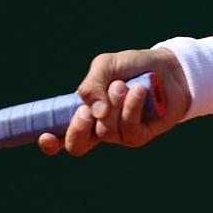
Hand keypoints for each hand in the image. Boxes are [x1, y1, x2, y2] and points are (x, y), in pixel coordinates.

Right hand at [37, 48, 186, 156]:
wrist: (167, 67)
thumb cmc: (132, 67)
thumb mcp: (105, 67)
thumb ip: (92, 86)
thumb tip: (95, 113)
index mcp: (84, 113)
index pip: (61, 135)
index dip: (50, 142)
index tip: (45, 136)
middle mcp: (99, 128)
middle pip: (77, 146)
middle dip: (78, 129)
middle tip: (87, 110)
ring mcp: (120, 135)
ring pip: (105, 131)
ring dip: (113, 104)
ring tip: (123, 85)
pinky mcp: (140, 135)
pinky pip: (129, 128)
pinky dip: (131, 106)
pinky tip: (138, 90)